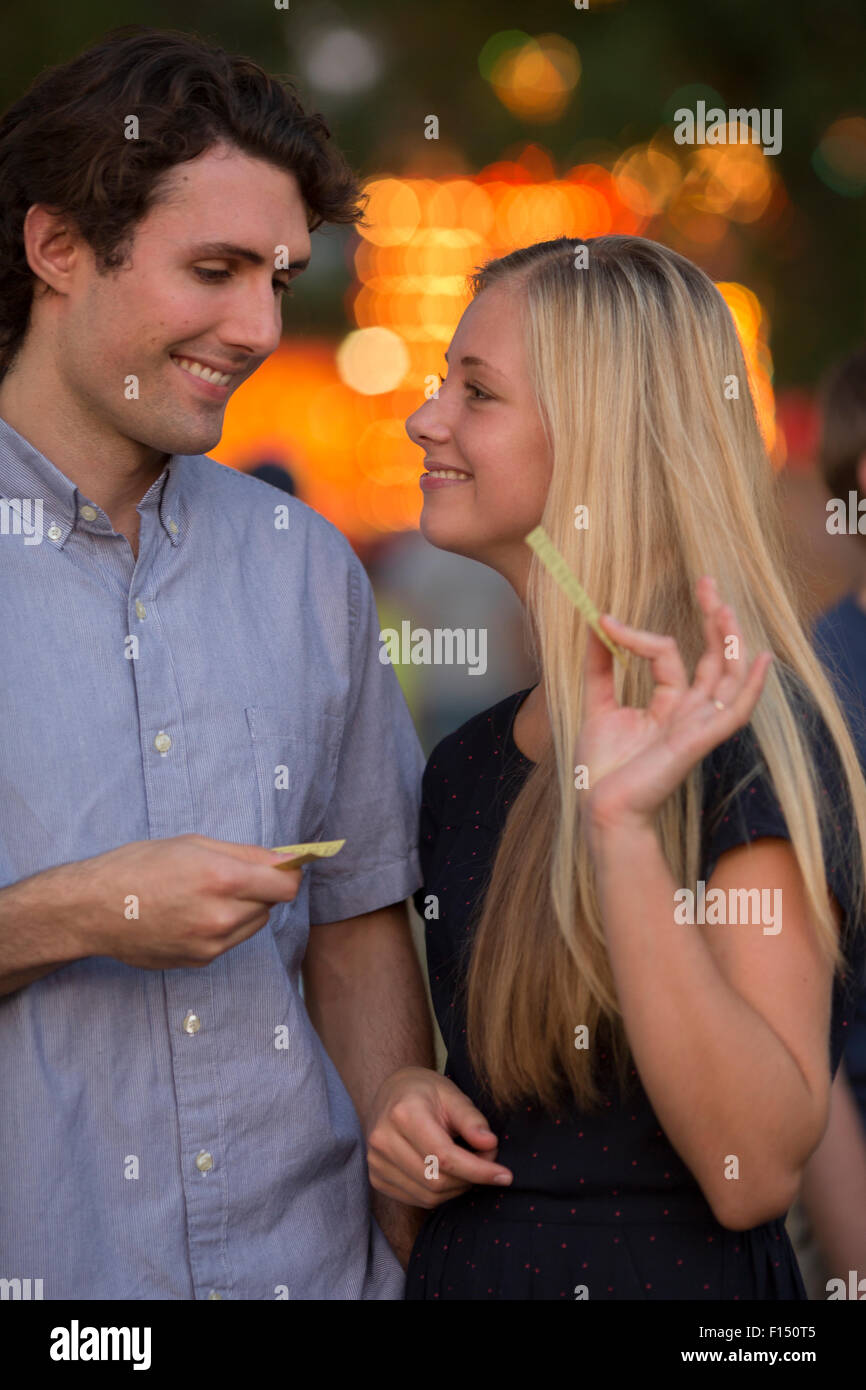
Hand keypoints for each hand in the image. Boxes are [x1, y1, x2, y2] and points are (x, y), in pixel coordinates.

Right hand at [64, 834, 302, 967]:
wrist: (92, 909)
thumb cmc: (137, 867)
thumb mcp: (193, 844)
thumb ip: (246, 854)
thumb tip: (286, 858)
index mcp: (222, 878)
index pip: (287, 885)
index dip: (289, 873)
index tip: (282, 867)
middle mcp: (221, 915)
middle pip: (271, 904)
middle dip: (260, 888)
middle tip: (229, 876)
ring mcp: (211, 944)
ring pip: (254, 924)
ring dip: (244, 909)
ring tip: (205, 895)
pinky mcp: (201, 961)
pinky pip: (231, 941)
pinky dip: (224, 927)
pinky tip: (192, 915)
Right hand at [367, 1066, 512, 1207]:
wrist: (391, 1094)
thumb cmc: (426, 1092)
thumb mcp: (452, 1094)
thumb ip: (472, 1119)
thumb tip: (490, 1144)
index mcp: (403, 1113)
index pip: (444, 1156)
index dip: (478, 1170)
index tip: (504, 1175)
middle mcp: (384, 1140)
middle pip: (436, 1179)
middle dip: (470, 1178)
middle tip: (487, 1162)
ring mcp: (376, 1162)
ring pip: (428, 1195)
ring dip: (457, 1188)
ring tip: (468, 1167)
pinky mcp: (376, 1178)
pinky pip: (416, 1199)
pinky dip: (440, 1194)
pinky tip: (449, 1175)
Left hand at [579, 576, 773, 838]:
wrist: (600, 809)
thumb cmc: (601, 768)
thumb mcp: (597, 704)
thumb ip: (601, 666)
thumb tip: (597, 623)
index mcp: (668, 705)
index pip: (667, 655)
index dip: (639, 634)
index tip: (604, 620)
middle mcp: (689, 713)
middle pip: (714, 659)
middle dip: (713, 620)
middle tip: (708, 581)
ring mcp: (697, 727)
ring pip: (730, 679)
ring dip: (731, 642)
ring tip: (725, 608)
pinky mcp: (698, 742)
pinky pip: (734, 712)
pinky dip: (751, 687)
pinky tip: (761, 660)